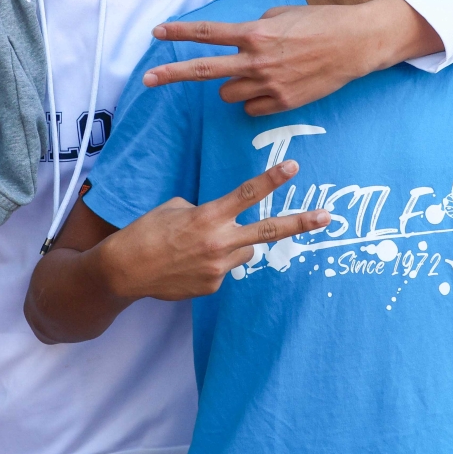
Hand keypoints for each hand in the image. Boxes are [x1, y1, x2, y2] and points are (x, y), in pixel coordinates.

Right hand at [102, 160, 330, 299]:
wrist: (126, 270)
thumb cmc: (147, 232)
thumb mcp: (175, 208)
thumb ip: (206, 211)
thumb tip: (222, 221)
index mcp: (209, 217)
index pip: (247, 194)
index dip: (272, 179)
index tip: (294, 167)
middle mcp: (220, 243)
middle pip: (269, 231)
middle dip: (300, 222)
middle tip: (326, 216)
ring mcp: (219, 268)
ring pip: (244, 250)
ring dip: (233, 244)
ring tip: (199, 246)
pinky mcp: (213, 286)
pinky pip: (224, 268)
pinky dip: (212, 262)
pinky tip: (188, 263)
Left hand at [141, 0, 441, 114]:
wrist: (356, 45)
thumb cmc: (321, 23)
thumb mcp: (283, 15)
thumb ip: (255, 28)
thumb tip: (240, 41)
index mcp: (256, 33)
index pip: (208, 33)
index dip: (180, 33)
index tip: (156, 32)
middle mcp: (257, 61)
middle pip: (204, 71)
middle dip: (173, 74)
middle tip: (148, 79)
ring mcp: (269, 85)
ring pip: (229, 94)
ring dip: (233, 85)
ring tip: (257, 74)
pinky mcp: (283, 104)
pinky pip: (251, 108)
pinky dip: (255, 101)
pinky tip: (274, 88)